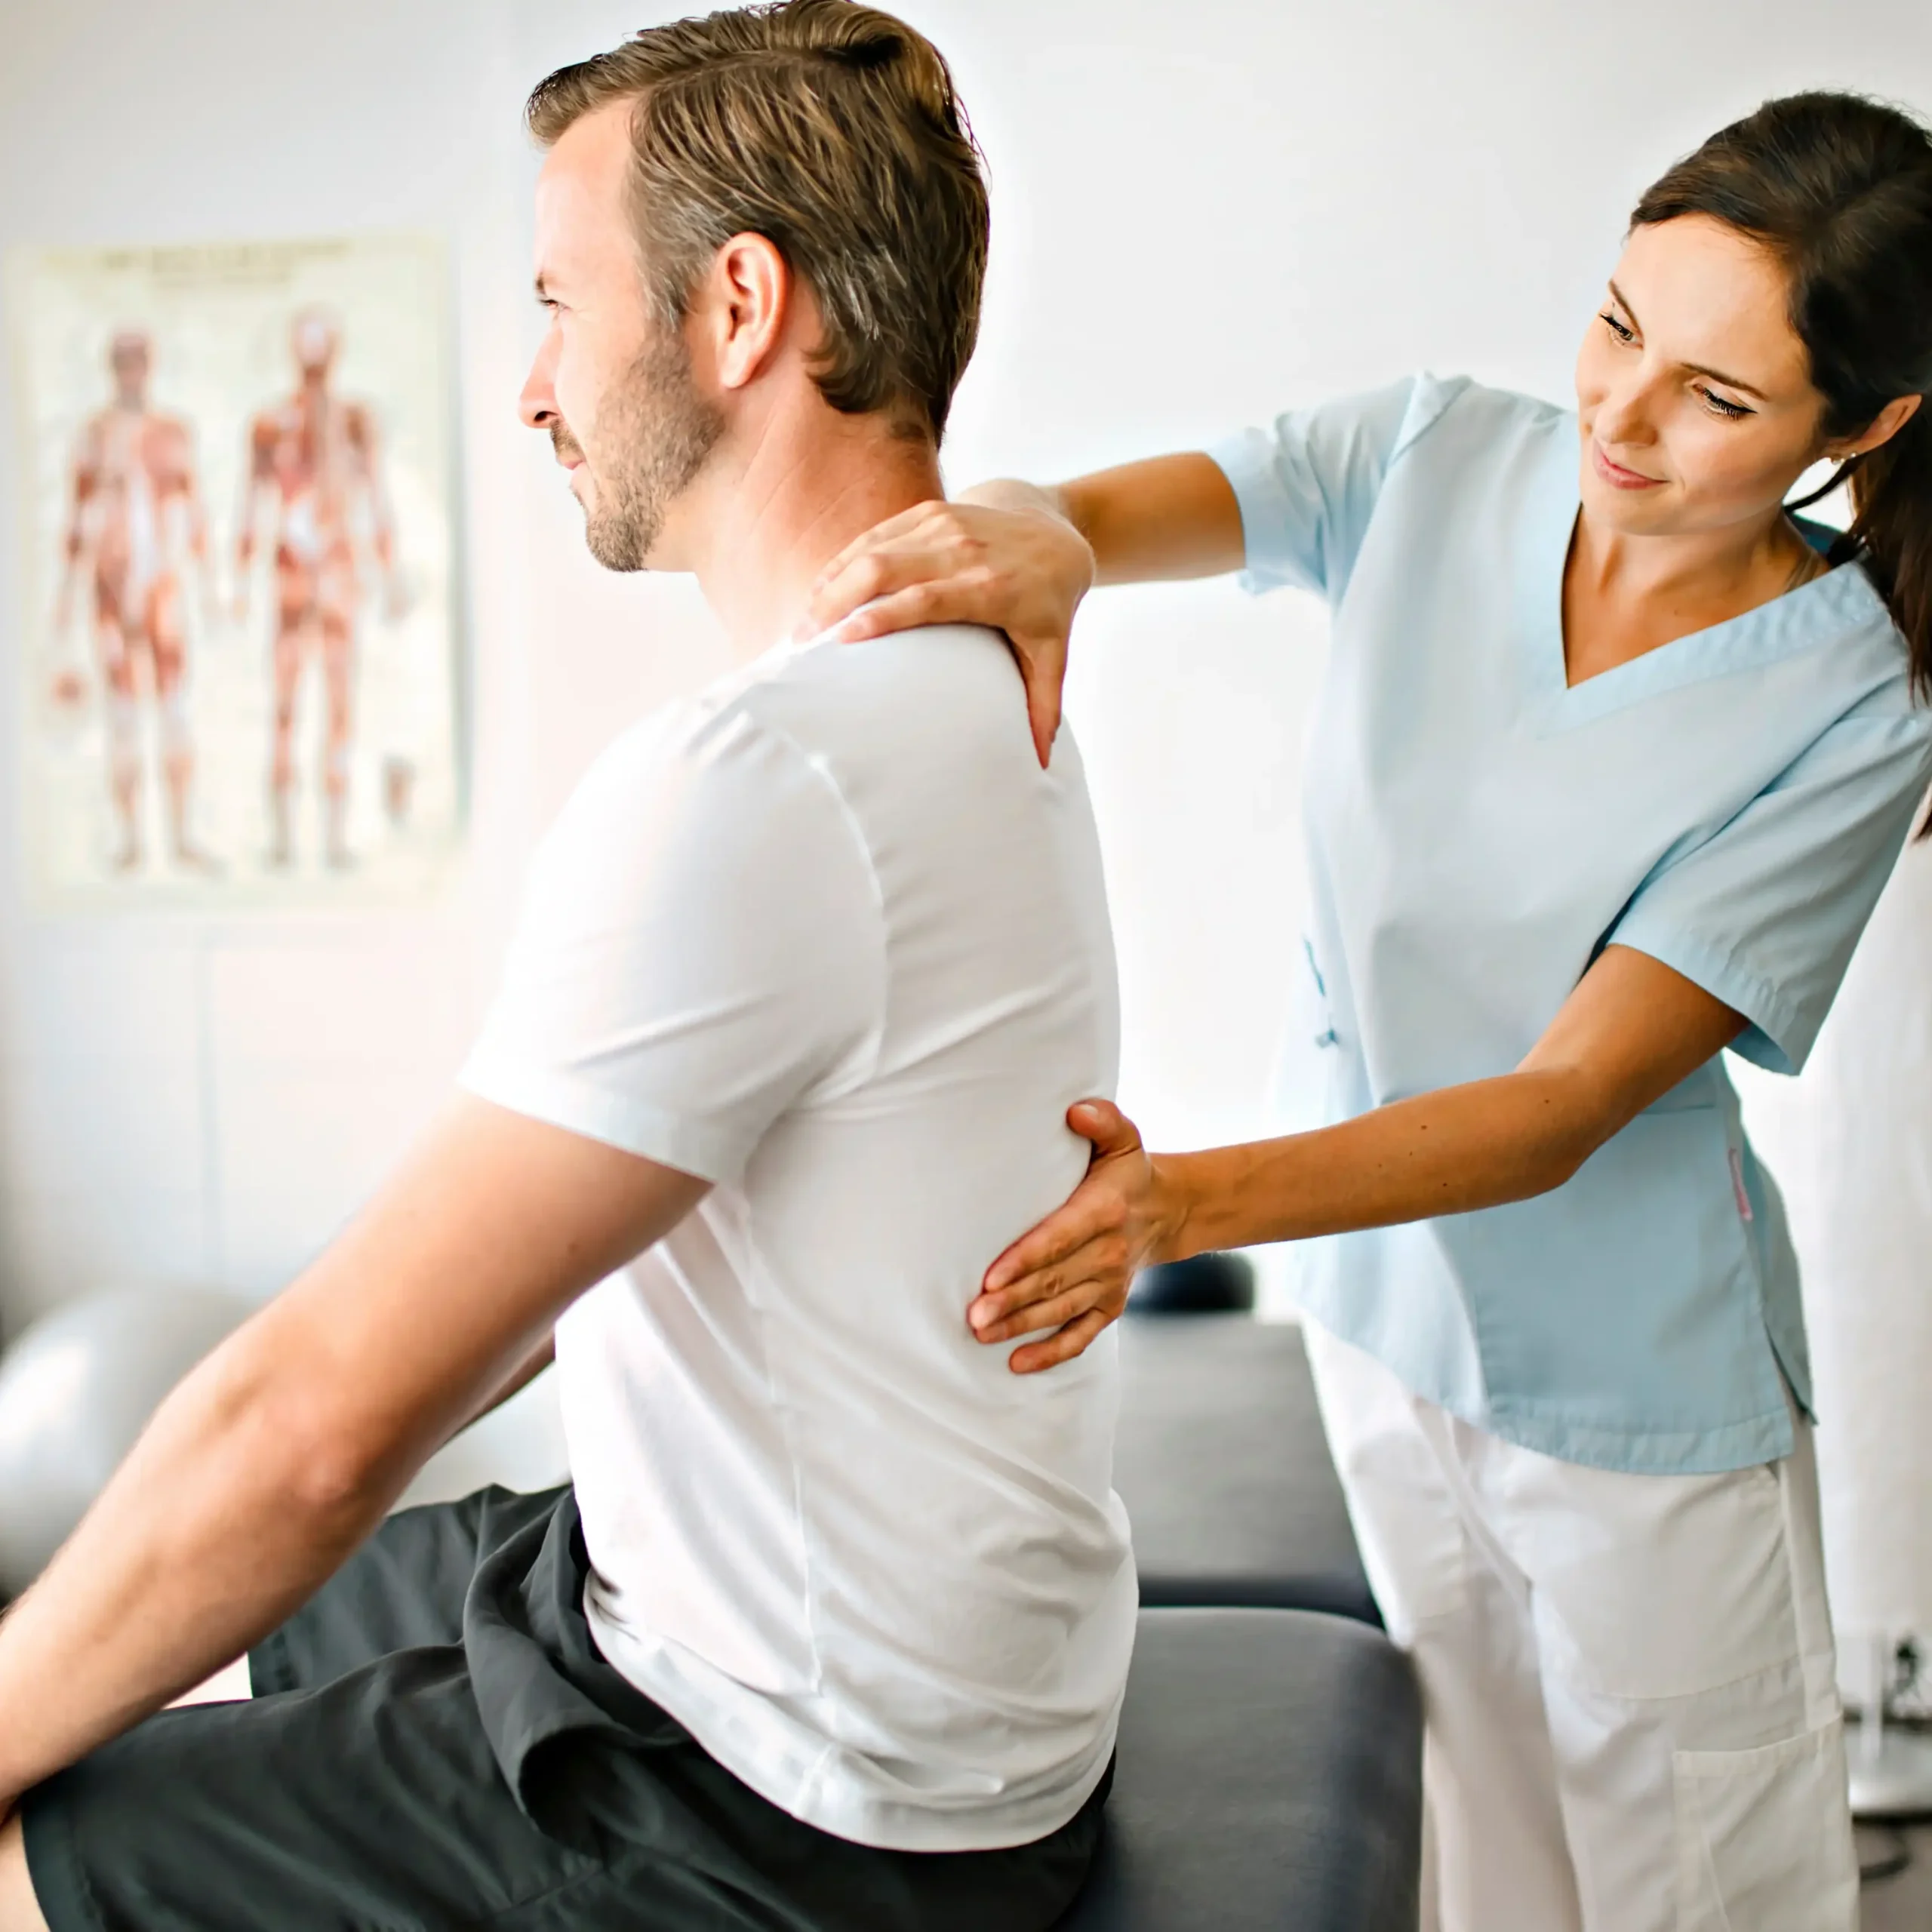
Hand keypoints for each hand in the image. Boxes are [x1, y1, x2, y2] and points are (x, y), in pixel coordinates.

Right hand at [802, 497, 1093, 767]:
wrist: (1055, 534)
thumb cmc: (1049, 603)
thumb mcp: (1053, 654)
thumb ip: (1044, 707)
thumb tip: (1040, 764)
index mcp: (992, 588)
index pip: (927, 597)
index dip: (882, 615)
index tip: (841, 638)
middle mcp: (964, 550)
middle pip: (886, 568)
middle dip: (837, 601)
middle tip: (804, 641)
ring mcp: (944, 525)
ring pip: (872, 548)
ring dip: (831, 583)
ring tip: (803, 623)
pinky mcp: (929, 512)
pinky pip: (876, 534)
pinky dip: (843, 562)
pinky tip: (820, 592)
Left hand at [969, 1100, 1185, 1372]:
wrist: (1168, 1210)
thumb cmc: (1127, 1171)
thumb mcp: (1124, 1138)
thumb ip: (1103, 1120)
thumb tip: (1076, 1110)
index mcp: (1104, 1211)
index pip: (1060, 1239)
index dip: (1026, 1260)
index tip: (991, 1277)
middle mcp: (1109, 1252)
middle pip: (1055, 1281)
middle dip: (1013, 1300)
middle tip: (974, 1316)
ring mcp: (1110, 1283)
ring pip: (1061, 1310)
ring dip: (1022, 1326)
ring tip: (982, 1334)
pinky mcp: (1110, 1305)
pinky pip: (1082, 1335)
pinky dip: (1052, 1352)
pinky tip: (1018, 1363)